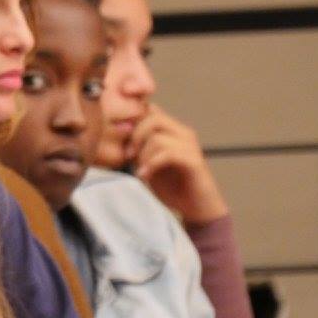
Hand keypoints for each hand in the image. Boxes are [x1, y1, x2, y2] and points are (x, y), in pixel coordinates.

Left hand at [127, 103, 228, 223]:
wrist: (197, 208)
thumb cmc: (172, 186)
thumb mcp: (148, 163)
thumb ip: (138, 147)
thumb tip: (120, 131)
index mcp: (172, 130)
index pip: (150, 109)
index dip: (132, 116)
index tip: (120, 134)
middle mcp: (182, 133)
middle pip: (153, 117)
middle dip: (135, 136)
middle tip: (129, 155)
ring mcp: (190, 146)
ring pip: (158, 137)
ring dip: (143, 155)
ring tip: (140, 170)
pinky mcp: (194, 161)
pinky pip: (168, 154)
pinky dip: (152, 164)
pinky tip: (145, 175)